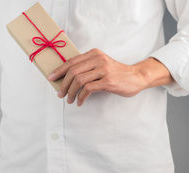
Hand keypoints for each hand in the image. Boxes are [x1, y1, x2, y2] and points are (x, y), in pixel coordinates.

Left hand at [48, 48, 162, 105]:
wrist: (136, 77)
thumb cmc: (116, 73)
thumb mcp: (101, 65)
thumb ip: (86, 67)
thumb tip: (66, 78)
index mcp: (94, 54)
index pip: (71, 61)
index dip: (59, 70)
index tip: (51, 78)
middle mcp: (98, 59)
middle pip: (73, 71)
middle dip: (63, 84)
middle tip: (60, 93)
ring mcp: (103, 70)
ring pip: (78, 80)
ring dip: (71, 92)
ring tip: (70, 100)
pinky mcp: (108, 81)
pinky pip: (88, 89)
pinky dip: (81, 97)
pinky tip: (80, 102)